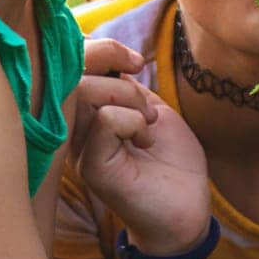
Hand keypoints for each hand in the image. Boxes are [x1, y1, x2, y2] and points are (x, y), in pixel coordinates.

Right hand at [71, 37, 210, 252]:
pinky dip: (132, 119)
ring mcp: (80, 148)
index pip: (70, 65)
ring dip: (126, 95)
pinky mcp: (93, 167)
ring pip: (83, 91)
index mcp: (86, 113)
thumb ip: (124, 84)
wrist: (188, 210)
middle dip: (111, 62)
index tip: (134, 62)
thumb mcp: (150, 109)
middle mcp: (75, 129)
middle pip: (70, 70)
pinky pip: (104, 121)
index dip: (99, 49)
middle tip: (145, 99)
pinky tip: (143, 139)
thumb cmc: (172, 162)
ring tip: (146, 121)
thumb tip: (106, 57)